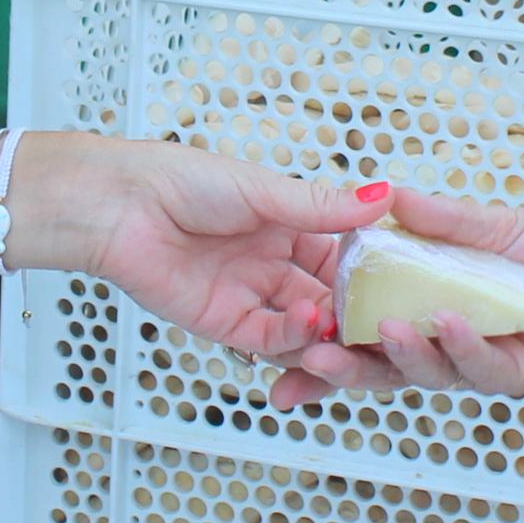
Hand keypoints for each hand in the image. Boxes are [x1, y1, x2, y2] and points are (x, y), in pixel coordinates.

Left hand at [10, 136, 387, 356]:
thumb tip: (382, 198)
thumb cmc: (179, 180)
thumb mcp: (263, 189)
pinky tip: (307, 320)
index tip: (407, 284)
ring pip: (308, 332)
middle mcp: (274, 266)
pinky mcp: (226, 324)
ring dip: (330, 333)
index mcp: (290, 229)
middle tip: (389, 322)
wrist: (117, 204)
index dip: (375, 277)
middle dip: (359, 318)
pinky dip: (295, 338)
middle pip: (332, 304)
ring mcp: (252, 298)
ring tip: (344, 323)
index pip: (346, 262)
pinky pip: (272, 342)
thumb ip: (323, 206)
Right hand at [239, 185, 523, 409]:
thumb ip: (439, 221)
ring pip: (428, 373)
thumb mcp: (490, 228)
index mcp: (425, 317)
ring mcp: (479, 365)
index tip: (276, 366)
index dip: (320, 359)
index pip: (362, 342)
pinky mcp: (520, 372)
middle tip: (310, 358)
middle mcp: (444, 349)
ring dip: (402, 355)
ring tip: (384, 330)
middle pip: (381, 370)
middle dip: (343, 372)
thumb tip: (386, 195)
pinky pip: (483, 367)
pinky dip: (462, 345)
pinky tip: (447, 323)